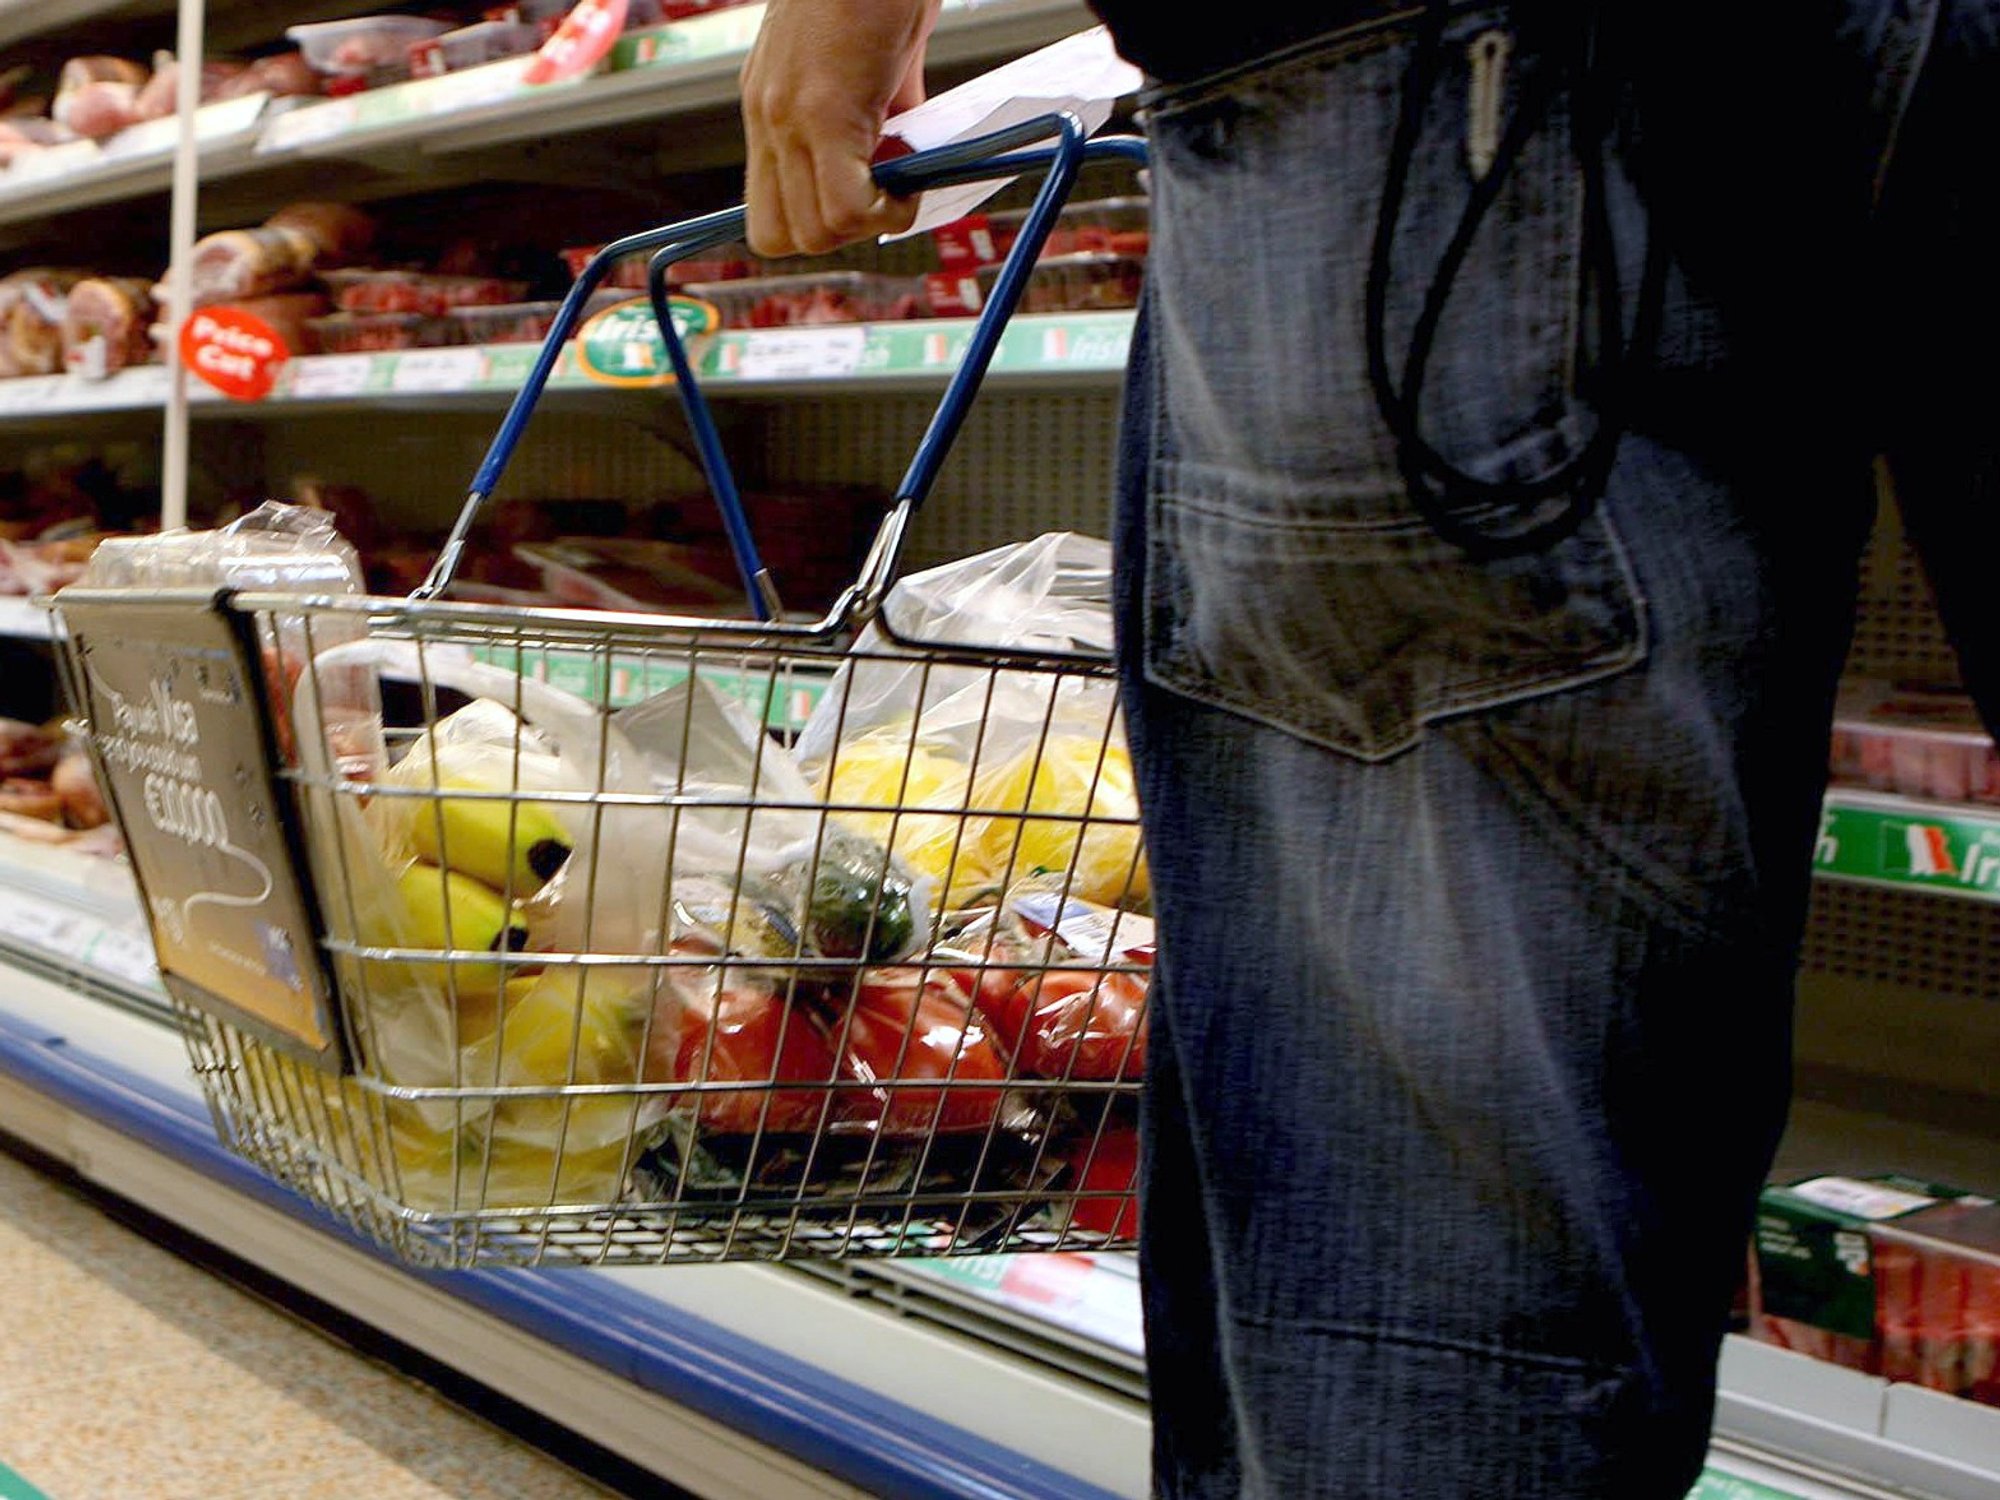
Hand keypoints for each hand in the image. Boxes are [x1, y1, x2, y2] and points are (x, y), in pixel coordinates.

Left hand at [740, 0, 941, 256]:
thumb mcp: (871, 62)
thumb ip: (879, 115)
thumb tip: (904, 160)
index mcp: (770, 106)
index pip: (766, 209)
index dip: (816, 224)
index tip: (863, 201)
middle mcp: (767, 117)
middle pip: (778, 236)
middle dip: (838, 236)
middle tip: (884, 200)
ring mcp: (787, 117)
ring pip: (815, 231)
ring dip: (869, 223)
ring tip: (904, 183)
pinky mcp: (823, 111)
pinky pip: (848, 205)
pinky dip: (888, 209)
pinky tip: (913, 176)